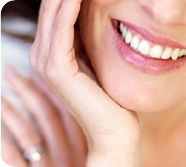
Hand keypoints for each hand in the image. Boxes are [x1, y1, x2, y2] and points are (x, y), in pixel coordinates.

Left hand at [1, 68, 86, 166]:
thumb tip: (71, 107)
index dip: (52, 90)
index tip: (38, 74)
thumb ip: (83, 135)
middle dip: (29, 92)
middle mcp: (66, 152)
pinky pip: (13, 156)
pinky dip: (2, 140)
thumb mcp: (89, 154)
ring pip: (29, 133)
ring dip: (11, 112)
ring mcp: (48, 163)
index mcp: (83, 145)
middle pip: (47, 116)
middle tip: (12, 73)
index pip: (68, 112)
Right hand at [29, 0, 140, 165]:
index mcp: (55, 54)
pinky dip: (68, 9)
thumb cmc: (110, 97)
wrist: (114, 129)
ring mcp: (48, 64)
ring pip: (53, 16)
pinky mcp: (59, 71)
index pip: (57, 13)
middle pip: (50, 9)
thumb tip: (90, 15)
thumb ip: (86, 40)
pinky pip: (61, 30)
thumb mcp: (97, 61)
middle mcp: (45, 57)